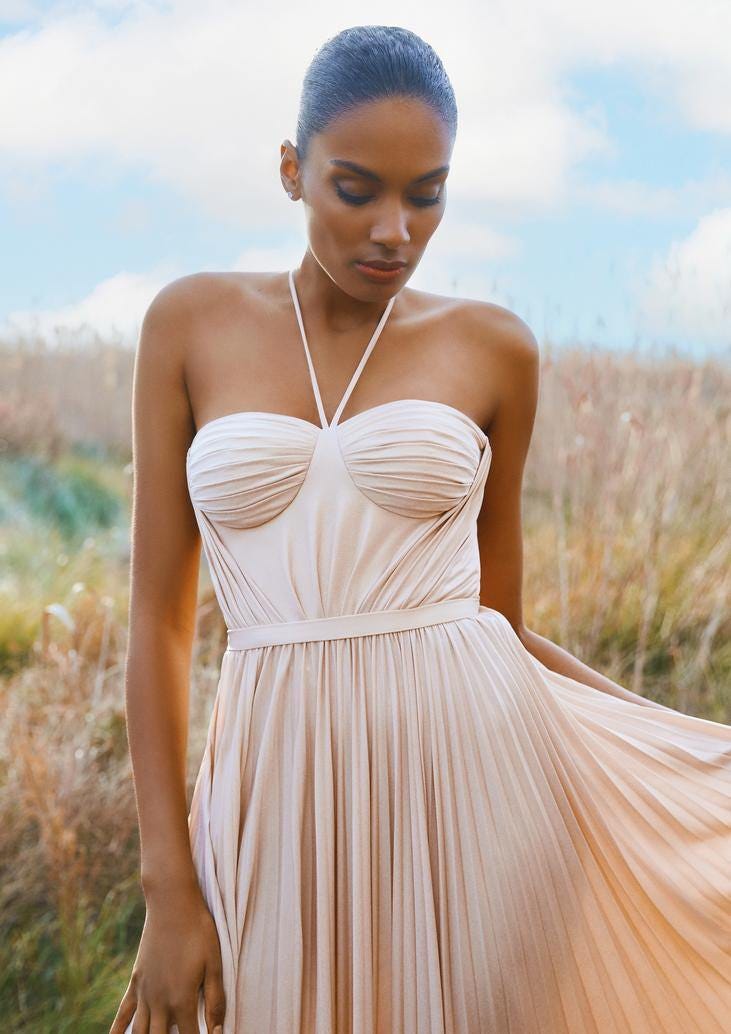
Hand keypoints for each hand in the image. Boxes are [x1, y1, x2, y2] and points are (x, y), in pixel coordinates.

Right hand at [109, 888, 225, 1033]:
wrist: (172, 903)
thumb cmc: (198, 931)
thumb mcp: (214, 964)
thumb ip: (215, 1001)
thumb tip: (218, 1031)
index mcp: (181, 1000)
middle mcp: (159, 1002)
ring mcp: (144, 993)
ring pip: (140, 1033)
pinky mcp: (135, 983)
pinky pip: (123, 1015)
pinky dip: (118, 1033)